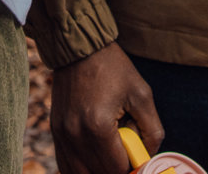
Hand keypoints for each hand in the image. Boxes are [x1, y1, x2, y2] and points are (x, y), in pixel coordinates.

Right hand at [50, 42, 162, 173]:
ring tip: (110, 153)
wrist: (80, 48)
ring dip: (98, 169)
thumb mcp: (142, 94)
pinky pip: (65, 164)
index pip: (117, 169)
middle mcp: (75, 135)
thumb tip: (148, 156)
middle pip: (99, 173)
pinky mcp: (55, 130)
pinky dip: (81, 167)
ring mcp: (62, 134)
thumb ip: (152, 130)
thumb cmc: (113, 67)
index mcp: (98, 126)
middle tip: (125, 149)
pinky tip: (94, 158)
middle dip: (116, 167)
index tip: (138, 155)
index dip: (132, 166)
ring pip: (79, 173)